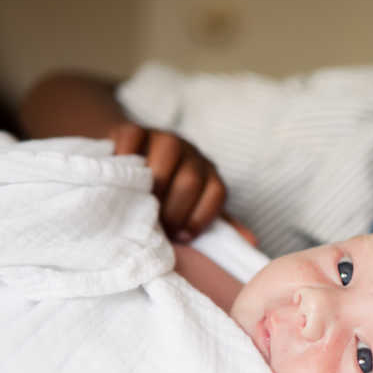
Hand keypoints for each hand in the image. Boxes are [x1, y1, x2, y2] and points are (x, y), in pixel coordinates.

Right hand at [109, 122, 226, 240]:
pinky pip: (134, 136)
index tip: (183, 236)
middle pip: (192, 177)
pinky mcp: (134, 130)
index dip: (201, 217)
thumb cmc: (163, 197)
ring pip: (169, 150)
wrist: (129, 162)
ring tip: (140, 206)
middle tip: (159, 227)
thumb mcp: (191, 210)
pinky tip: (120, 179)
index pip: (217, 192)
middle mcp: (191, 155)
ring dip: (156, 182)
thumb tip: (251, 242)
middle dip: (175, 208)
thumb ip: (218, 225)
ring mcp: (163, 138)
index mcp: (208, 174)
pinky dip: (126, 155)